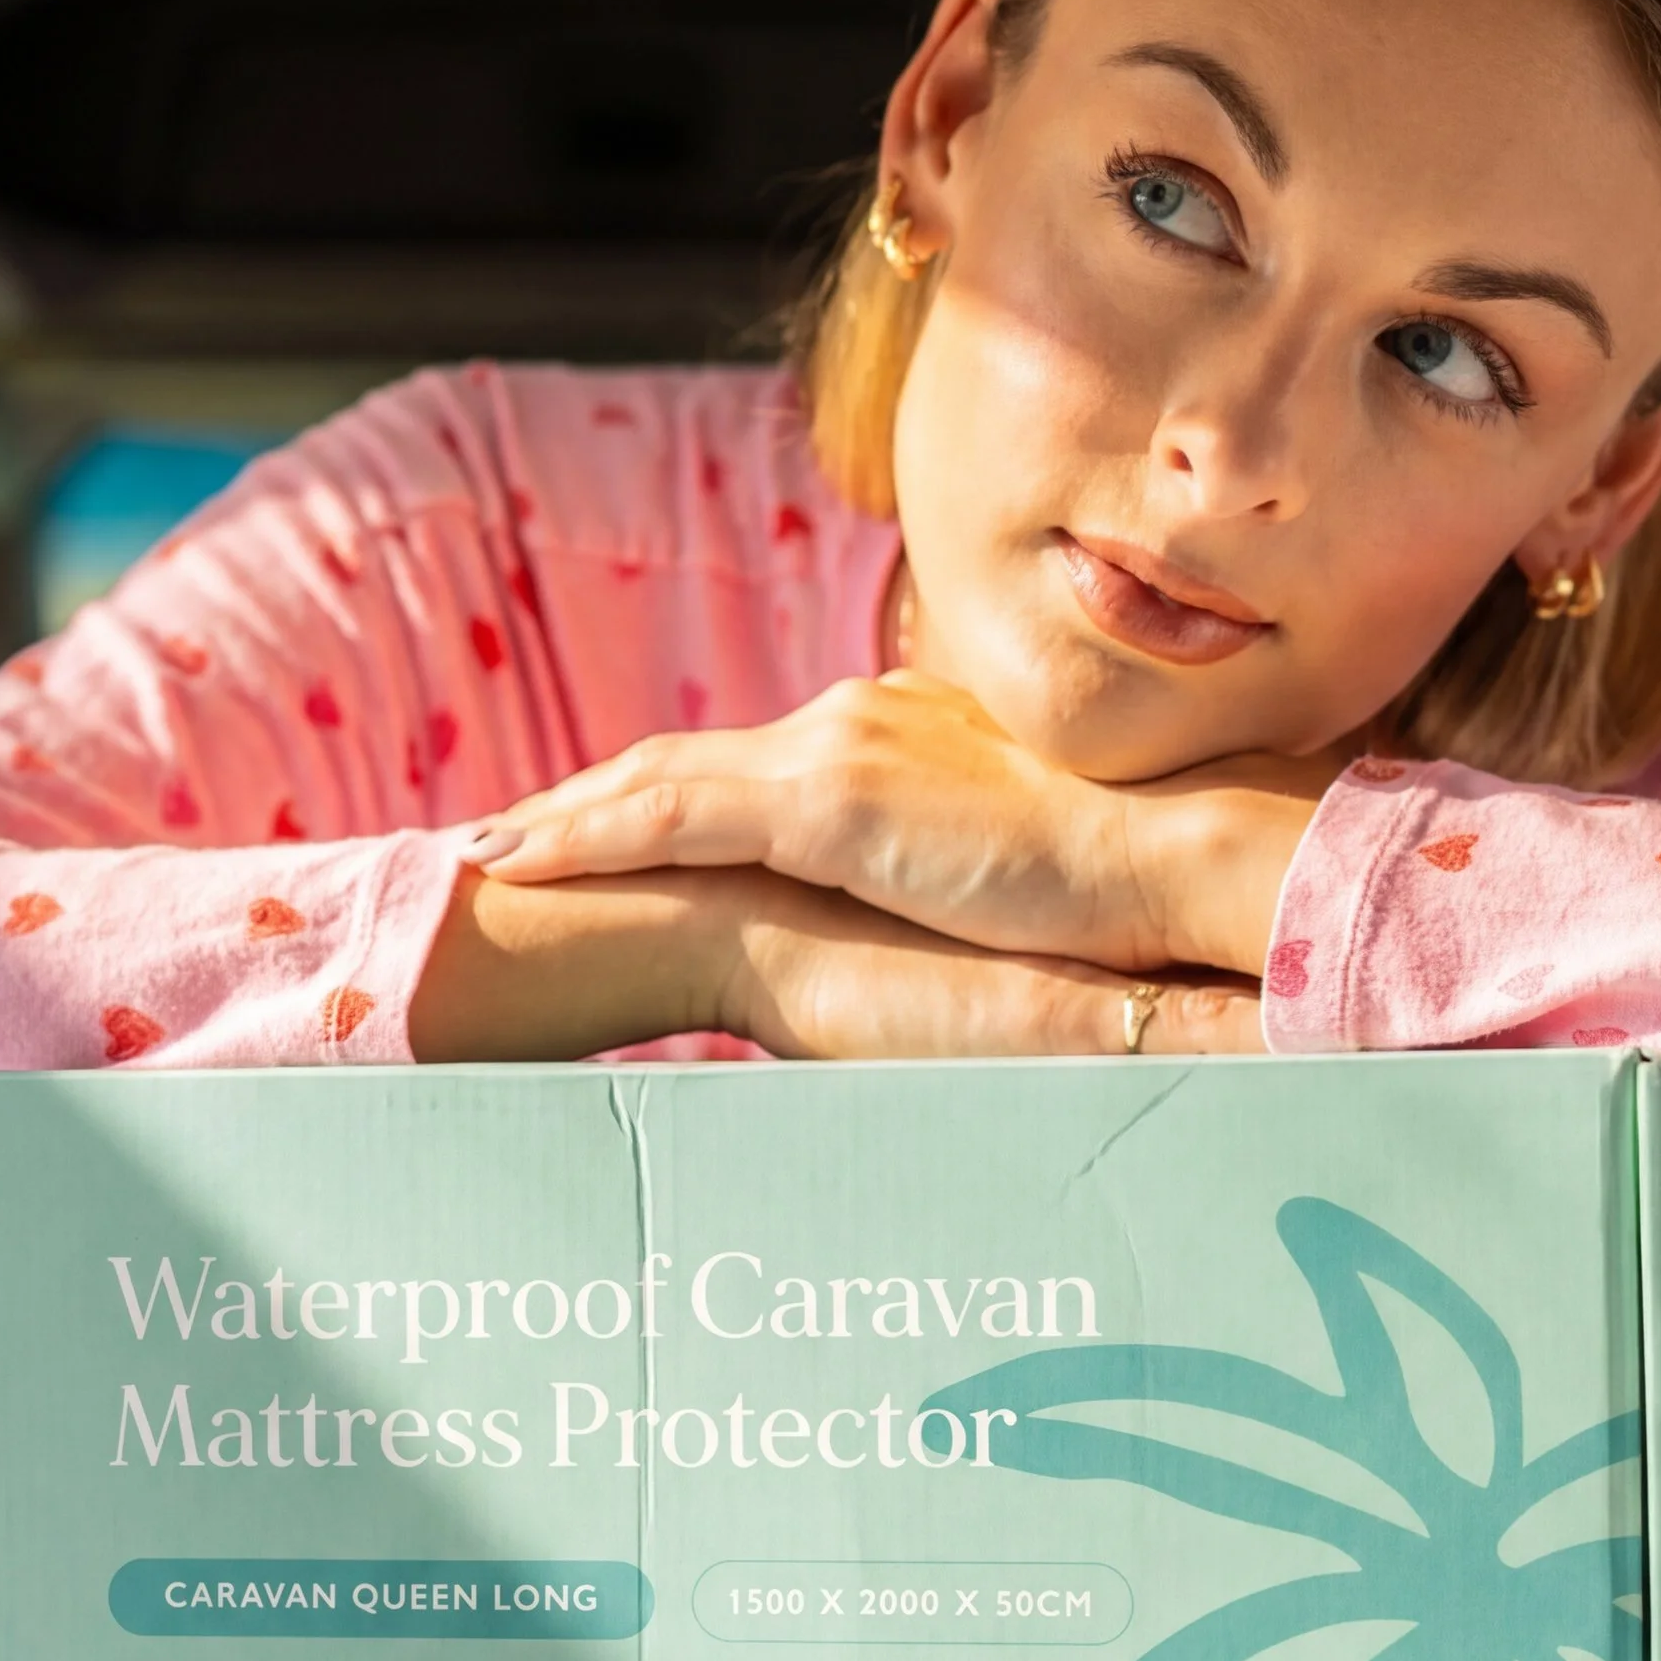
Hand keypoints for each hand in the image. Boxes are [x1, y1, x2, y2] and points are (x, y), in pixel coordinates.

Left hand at [468, 675, 1333, 977]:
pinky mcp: (829, 801)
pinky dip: (585, 836)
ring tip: (480, 855)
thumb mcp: (1026, 876)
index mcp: (898, 739)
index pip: (754, 769)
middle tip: (500, 837)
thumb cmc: (1134, 884)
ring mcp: (837, 753)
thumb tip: (960, 936)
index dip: (669, 798)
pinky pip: (669, 814)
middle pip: (684, 763)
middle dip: (588, 800)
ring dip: (560, 818)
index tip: (599, 830)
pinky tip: (519, 865)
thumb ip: (969, 883)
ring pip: (656, 780)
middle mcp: (853, 723)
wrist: (1181, 855)